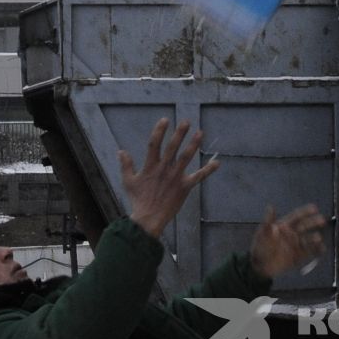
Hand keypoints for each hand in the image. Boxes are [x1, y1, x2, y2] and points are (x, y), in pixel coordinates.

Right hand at [120, 119, 218, 239]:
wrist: (149, 218)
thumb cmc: (138, 200)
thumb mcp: (128, 181)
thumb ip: (126, 165)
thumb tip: (121, 151)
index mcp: (150, 166)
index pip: (154, 144)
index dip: (159, 131)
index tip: (165, 120)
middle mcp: (163, 169)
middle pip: (172, 147)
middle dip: (179, 133)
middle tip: (186, 122)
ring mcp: (175, 177)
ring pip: (186, 157)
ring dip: (194, 144)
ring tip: (200, 133)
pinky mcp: (184, 187)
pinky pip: (198, 177)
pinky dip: (208, 170)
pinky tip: (217, 162)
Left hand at [250, 204, 326, 279]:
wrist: (260, 266)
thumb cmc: (260, 247)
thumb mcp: (262, 233)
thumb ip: (268, 221)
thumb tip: (271, 206)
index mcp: (285, 226)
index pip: (297, 216)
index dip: (305, 212)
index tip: (314, 208)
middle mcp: (293, 234)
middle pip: (306, 226)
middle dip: (314, 222)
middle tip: (322, 220)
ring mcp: (297, 245)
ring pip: (309, 239)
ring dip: (314, 238)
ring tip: (318, 238)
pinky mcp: (299, 255)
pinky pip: (311, 252)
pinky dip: (317, 250)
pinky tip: (322, 249)